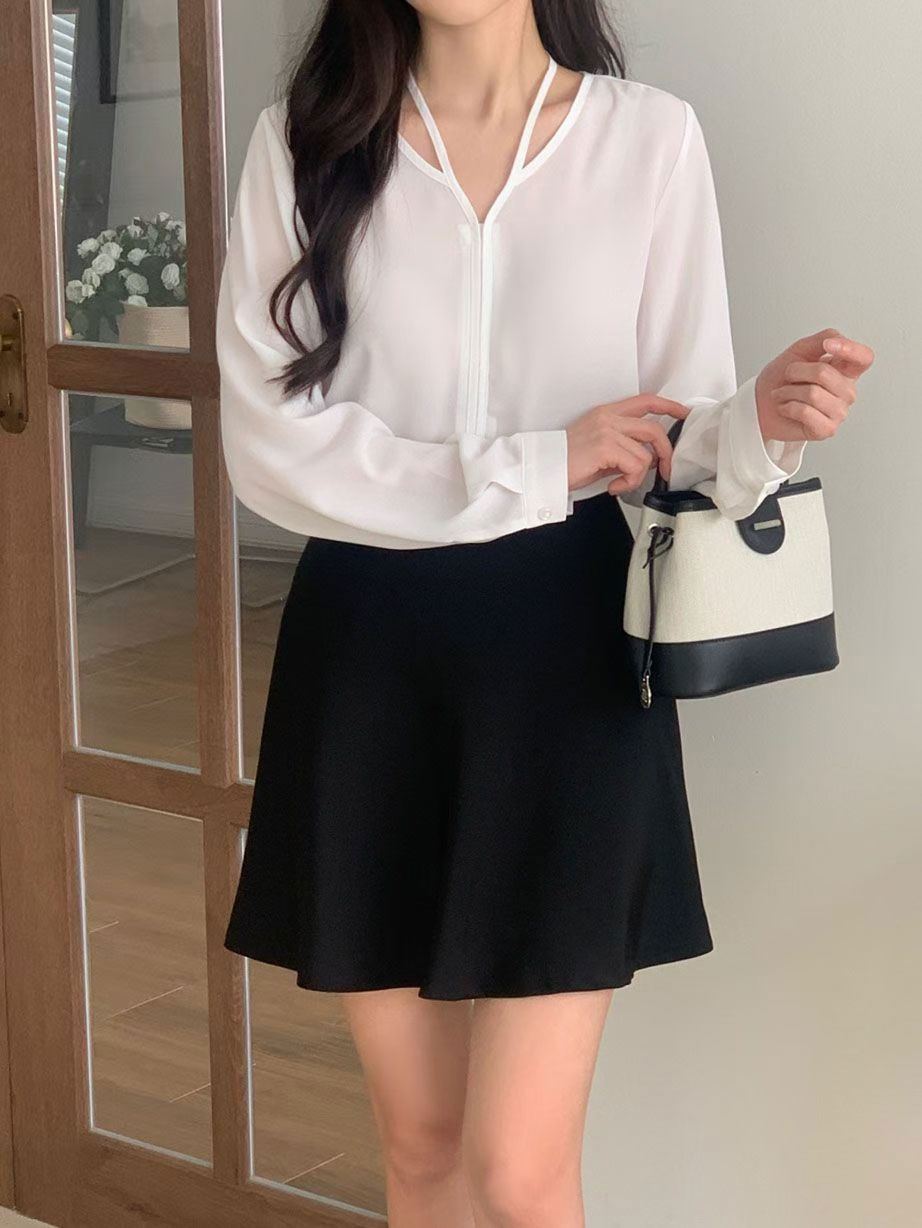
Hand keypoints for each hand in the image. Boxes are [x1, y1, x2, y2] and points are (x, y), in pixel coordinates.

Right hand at [565, 394, 691, 495]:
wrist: (543, 469)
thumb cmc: (566, 462)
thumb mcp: (598, 448)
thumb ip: (623, 446)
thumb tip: (648, 458)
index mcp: (607, 413)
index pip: (645, 401)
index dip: (669, 406)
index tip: (684, 414)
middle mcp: (609, 418)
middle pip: (654, 429)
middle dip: (665, 453)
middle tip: (665, 470)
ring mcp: (607, 431)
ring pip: (645, 454)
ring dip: (639, 476)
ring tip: (622, 483)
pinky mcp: (606, 447)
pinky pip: (636, 467)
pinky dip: (630, 482)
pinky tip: (614, 486)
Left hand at [755, 328, 874, 442]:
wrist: (760, 402)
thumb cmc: (781, 378)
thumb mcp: (800, 350)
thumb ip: (823, 339)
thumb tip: (836, 340)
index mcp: (845, 370)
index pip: (864, 358)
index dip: (850, 349)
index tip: (827, 346)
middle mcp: (846, 391)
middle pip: (825, 373)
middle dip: (796, 371)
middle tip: (789, 377)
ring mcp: (839, 412)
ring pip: (812, 393)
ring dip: (788, 391)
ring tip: (785, 394)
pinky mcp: (827, 429)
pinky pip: (805, 412)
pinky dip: (788, 407)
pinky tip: (787, 408)